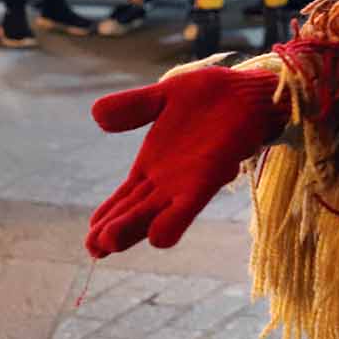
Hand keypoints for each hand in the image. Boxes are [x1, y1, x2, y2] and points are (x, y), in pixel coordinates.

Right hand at [86, 66, 290, 257]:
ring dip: (134, 228)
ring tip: (110, 243)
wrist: (249, 89)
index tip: (90, 237)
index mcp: (152, 166)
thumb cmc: (210, 95)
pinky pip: (189, 204)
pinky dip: (174, 220)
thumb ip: (133, 106)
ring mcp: (188, 182)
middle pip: (135, 212)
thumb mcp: (163, 96)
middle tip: (93, 249)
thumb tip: (95, 113)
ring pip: (155, 214)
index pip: (123, 199)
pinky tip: (158, 236)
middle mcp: (168, 182)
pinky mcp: (211, 176)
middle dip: (114, 231)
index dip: (106, 217)